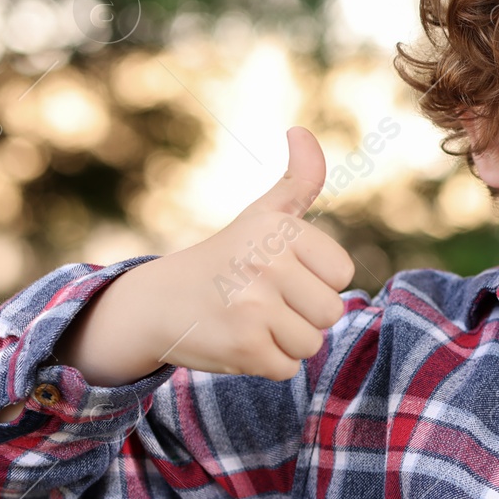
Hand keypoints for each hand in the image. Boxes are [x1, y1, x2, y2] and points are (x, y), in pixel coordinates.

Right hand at [82, 127, 357, 382]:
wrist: (156, 303)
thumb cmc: (225, 258)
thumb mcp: (264, 213)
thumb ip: (299, 177)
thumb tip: (301, 131)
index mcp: (279, 230)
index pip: (342, 274)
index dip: (316, 281)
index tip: (281, 273)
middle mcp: (267, 262)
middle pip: (331, 311)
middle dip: (302, 315)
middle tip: (262, 301)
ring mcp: (254, 305)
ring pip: (311, 342)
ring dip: (285, 341)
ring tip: (250, 320)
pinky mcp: (243, 346)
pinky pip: (288, 368)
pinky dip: (266, 363)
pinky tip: (237, 341)